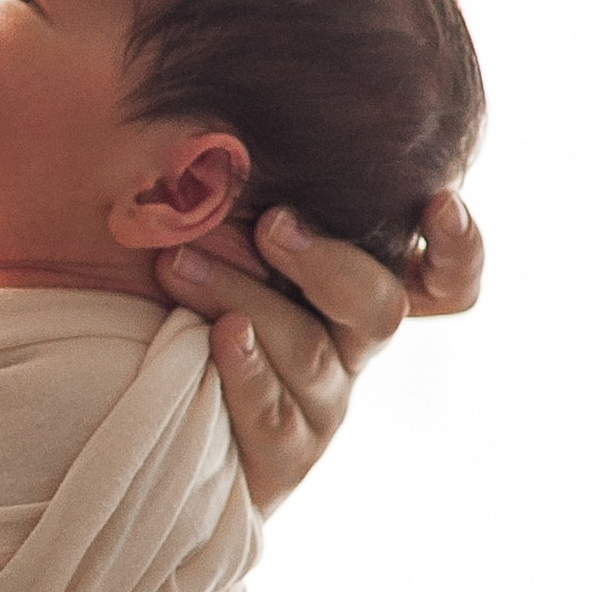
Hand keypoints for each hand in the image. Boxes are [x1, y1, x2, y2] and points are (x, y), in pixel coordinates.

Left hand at [157, 186, 481, 514]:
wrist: (133, 406)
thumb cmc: (177, 292)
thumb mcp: (215, 234)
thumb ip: (236, 189)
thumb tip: (219, 135)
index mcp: (357, 291)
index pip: (445, 281)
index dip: (458, 249)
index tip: (439, 201)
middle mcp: (353, 348)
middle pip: (378, 308)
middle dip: (326, 262)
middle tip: (272, 223)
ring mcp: (322, 405)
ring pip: (307, 350)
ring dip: (241, 295)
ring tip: (179, 264)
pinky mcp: (282, 456)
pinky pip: (272, 412)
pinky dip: (245, 368)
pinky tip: (218, 334)